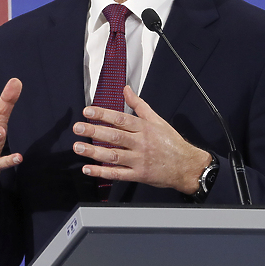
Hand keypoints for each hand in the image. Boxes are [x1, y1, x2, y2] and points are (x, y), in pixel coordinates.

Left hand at [72, 85, 210, 194]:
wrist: (186, 166)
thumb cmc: (171, 142)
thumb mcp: (157, 120)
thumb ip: (139, 105)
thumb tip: (126, 90)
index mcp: (144, 128)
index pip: (121, 119)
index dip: (103, 114)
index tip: (88, 111)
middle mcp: (141, 143)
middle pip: (114, 136)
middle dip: (94, 131)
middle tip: (78, 128)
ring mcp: (139, 160)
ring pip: (114, 155)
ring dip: (94, 152)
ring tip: (78, 147)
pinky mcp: (139, 175)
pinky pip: (118, 174)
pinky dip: (102, 173)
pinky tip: (89, 169)